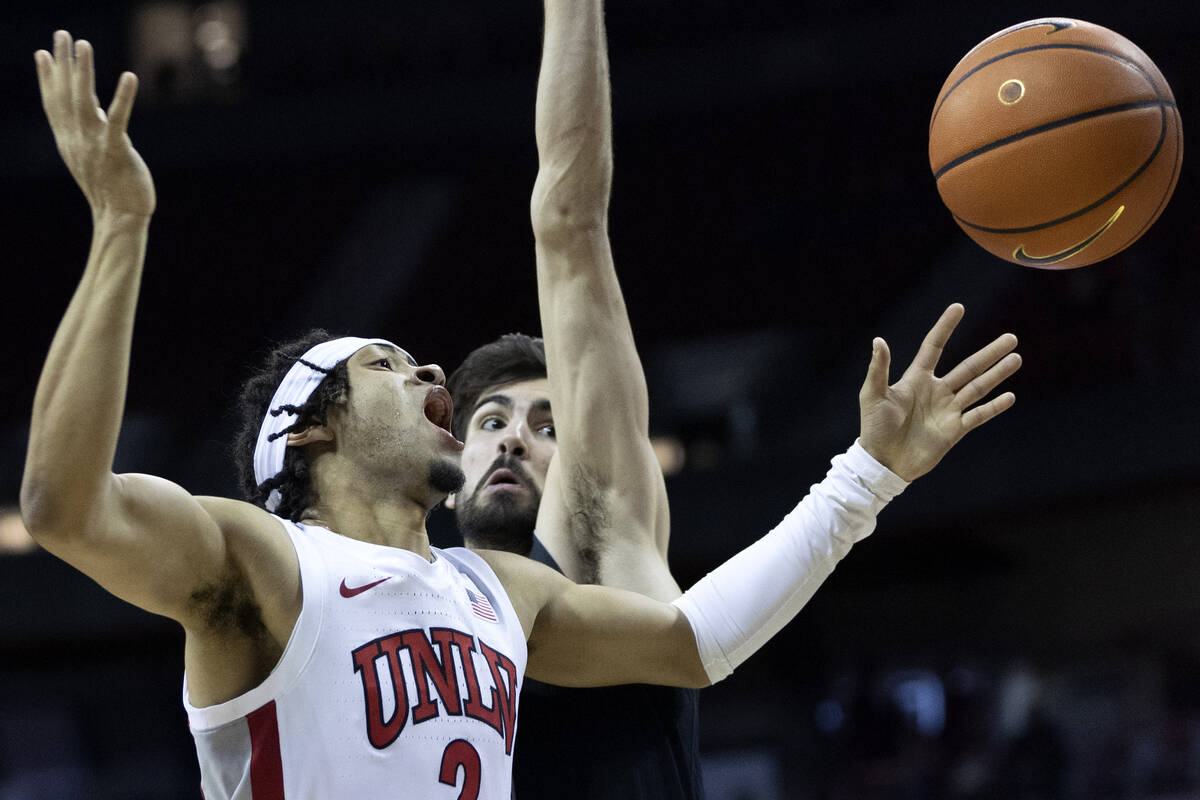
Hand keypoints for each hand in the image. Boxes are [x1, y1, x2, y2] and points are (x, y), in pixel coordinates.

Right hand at [35, 31, 154, 217]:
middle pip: (65, 95)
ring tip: (83, 44)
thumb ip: (85, 131)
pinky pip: (118, 120)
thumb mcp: (90, 156)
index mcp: (68, 141)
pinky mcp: (116, 151)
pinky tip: (128, 76)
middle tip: (62, 34)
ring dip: (83, 71)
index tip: (42, 52)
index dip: (47, 78)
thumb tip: (89, 107)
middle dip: (62, 63)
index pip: (53, 103)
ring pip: (84, 102)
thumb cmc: (110, 187)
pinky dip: (122, 97)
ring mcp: (94, 144)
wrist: (120, 216)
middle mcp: (76, 139)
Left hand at [858, 303, 1019, 480]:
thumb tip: (878, 340)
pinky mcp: (954, 430)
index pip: (933, 347)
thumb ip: (878, 369)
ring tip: (1016, 358)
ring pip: (978, 388)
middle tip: (1011, 338)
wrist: (883, 463)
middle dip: (989, 353)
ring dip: (997, 374)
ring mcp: (947, 410)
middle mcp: (936, 391)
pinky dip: (994, 407)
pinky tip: (1010, 396)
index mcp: (916, 379)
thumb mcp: (873, 395)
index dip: (945, 328)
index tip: (959, 307)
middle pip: (968, 367)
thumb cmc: (874, 428)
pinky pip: (978, 416)